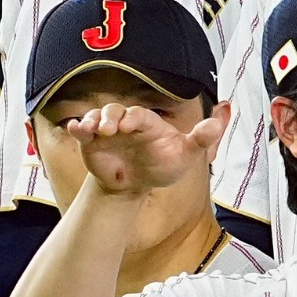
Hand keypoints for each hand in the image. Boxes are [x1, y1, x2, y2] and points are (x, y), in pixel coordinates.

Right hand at [68, 103, 223, 194]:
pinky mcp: (91, 144)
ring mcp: (107, 132)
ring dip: (92, 121)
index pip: (139, 114)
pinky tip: (74, 129)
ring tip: (91, 130)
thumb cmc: (163, 166)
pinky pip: (81, 132)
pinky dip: (76, 128)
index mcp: (148, 123)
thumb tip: (222, 117)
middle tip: (109, 128)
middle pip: (114, 111)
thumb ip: (202, 138)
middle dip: (110, 116)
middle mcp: (125, 123)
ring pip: (96, 118)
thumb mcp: (186, 155)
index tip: (128, 124)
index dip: (132, 116)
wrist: (137, 186)